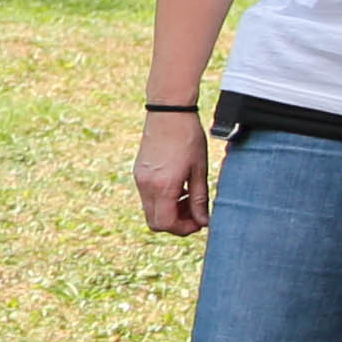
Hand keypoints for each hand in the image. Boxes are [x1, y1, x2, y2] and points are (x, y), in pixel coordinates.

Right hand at [133, 111, 209, 236]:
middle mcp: (146, 186)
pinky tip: (177, 185)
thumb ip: (200, 199)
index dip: (183, 229)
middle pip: (155, 222)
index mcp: (163, 186)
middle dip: (175, 223)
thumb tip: (203, 221)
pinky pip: (147, 196)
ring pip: (150, 210)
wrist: (168, 113)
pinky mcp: (138, 172)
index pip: (165, 224)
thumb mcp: (199, 170)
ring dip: (169, 211)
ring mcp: (139, 179)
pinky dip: (162, 199)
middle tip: (193, 212)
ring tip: (187, 196)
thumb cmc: (188, 138)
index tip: (199, 221)